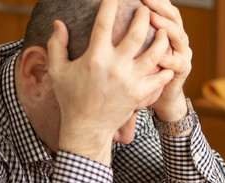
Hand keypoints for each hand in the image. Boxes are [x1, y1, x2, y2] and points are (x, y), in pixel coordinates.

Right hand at [47, 0, 173, 165]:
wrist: (86, 128)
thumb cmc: (71, 99)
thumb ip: (57, 45)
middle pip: (137, 33)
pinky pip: (160, 77)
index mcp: (95, 57)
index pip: (105, 22)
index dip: (110, 4)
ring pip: (155, 53)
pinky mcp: (140, 94)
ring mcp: (130, 81)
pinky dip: (167, 67)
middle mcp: (116, 66)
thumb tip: (59, 23)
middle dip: (143, 16)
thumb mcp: (58, 71)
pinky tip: (167, 60)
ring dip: (162, 39)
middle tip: (145, 9)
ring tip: (163, 32)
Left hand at [142, 0, 192, 121]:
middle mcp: (177, 38)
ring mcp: (182, 54)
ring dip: (166, 28)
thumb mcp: (143, 49)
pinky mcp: (182, 71)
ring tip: (153, 20)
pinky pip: (179, 64)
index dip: (156, 0)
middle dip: (159, 7)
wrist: (163, 96)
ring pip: (179, 37)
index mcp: (167, 29)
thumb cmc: (146, 71)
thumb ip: (136, 32)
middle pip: (173, 17)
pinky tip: (161, 58)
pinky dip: (171, 60)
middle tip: (145, 0)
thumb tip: (116, 10)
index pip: (164, 8)